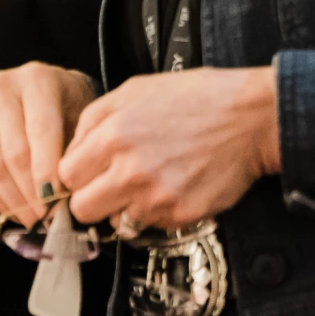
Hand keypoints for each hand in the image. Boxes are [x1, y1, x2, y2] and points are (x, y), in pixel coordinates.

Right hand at [0, 63, 97, 225]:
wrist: (45, 89)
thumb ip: (74, 151)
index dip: (48, 171)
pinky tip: (14, 212)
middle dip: (32, 194)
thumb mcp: (81, 117)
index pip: (41, 130)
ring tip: (34, 221)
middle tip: (49, 221)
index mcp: (36, 79)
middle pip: (14, 151)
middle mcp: (2, 86)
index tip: (58, 205)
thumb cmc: (68, 105)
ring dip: (13, 202)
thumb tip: (65, 200)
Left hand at [60, 67, 279, 230]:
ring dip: (125, 207)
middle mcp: (129, 169)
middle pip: (82, 209)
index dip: (76, 174)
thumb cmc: (194, 97)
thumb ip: (95, 119)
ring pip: (115, 222)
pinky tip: (170, 186)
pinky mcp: (179, 216)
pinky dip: (155, 212)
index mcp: (113, 133)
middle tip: (110, 185)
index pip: (67, 175)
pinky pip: (149, 226)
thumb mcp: (135, 89)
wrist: (247, 116)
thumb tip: (73, 149)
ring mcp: (154, 197)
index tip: (88, 173)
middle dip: (93, 198)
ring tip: (147, 182)